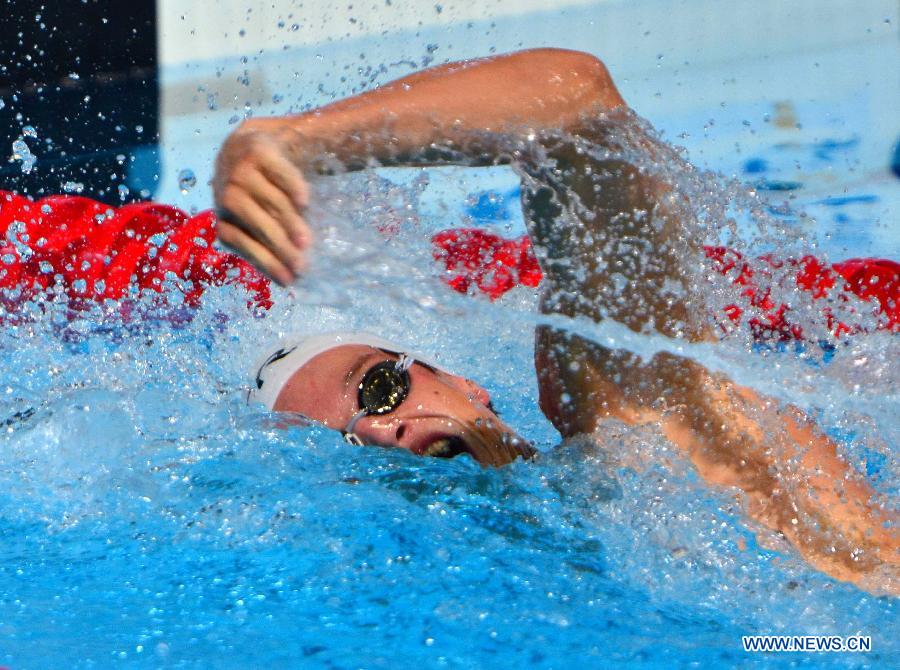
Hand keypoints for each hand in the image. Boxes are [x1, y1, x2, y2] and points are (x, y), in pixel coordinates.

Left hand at [213, 119, 311, 285]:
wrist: (246, 147)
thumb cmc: (254, 196)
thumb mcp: (251, 221)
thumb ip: (266, 244)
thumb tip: (289, 281)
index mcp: (224, 217)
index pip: (242, 243)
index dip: (266, 262)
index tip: (289, 281)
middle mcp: (227, 194)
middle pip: (258, 224)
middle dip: (280, 248)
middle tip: (302, 266)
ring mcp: (241, 171)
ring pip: (272, 201)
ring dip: (290, 223)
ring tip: (306, 242)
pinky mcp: (259, 152)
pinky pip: (281, 174)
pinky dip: (293, 188)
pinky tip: (305, 203)